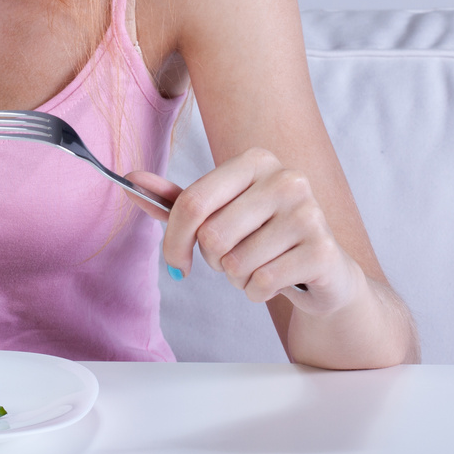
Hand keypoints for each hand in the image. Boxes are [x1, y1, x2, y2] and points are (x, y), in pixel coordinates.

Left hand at [127, 147, 367, 313]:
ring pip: (236, 263)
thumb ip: (175, 200)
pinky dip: (257, 292)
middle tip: (233, 258)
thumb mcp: (218, 213)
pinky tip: (276, 279)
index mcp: (256, 161)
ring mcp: (309, 213)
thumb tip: (130, 179)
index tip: (176, 261)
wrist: (321, 268)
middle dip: (213, 261)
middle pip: (212, 236)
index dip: (174, 240)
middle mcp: (286, 179)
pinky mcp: (322, 250)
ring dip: (237, 278)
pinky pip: (261, 282)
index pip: (192, 202)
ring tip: (258, 265)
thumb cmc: (262, 236)